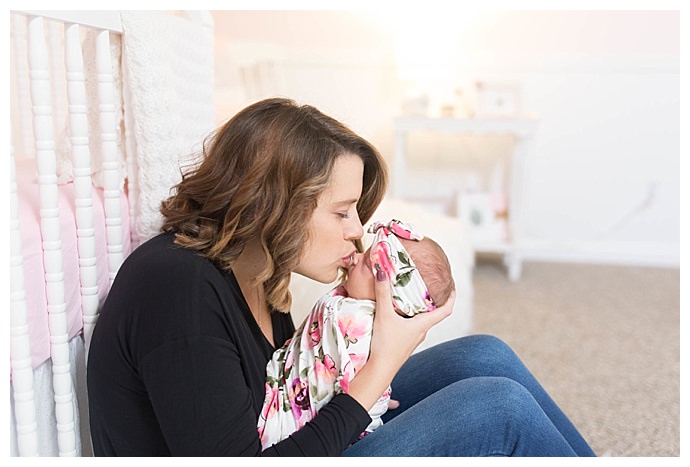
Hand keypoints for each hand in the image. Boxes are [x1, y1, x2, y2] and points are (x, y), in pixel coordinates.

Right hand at [347, 269, 454, 411]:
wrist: (379, 371)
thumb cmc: (385, 345)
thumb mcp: (384, 315)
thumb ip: (382, 293)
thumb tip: (382, 271)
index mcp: (423, 324)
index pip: (446, 310)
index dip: (453, 297)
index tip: (454, 285)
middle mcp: (421, 332)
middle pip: (433, 314)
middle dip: (432, 300)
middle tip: (428, 285)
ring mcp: (413, 339)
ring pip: (421, 321)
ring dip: (420, 309)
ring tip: (412, 296)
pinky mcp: (403, 344)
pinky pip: (411, 327)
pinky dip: (409, 317)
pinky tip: (397, 313)